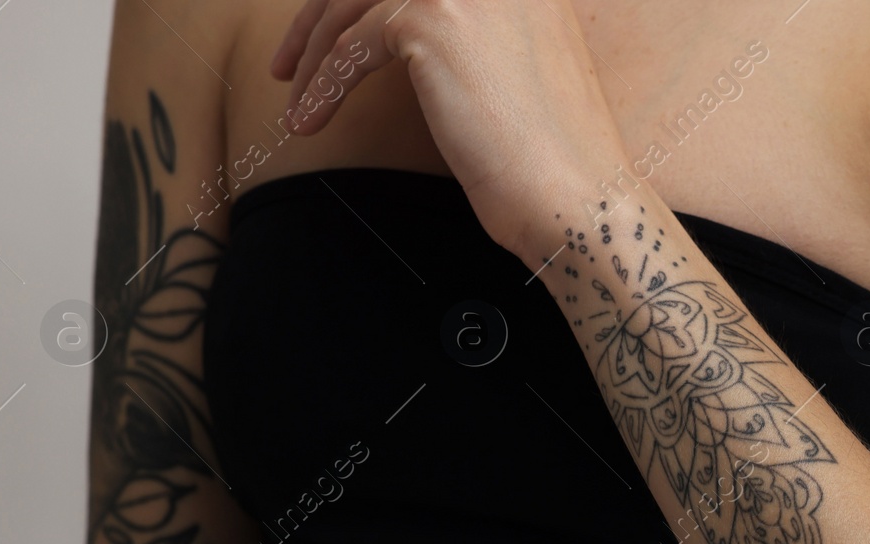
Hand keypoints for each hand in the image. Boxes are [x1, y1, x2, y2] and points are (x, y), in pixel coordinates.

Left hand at [272, 0, 635, 259]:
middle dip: (322, 13)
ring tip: (296, 94)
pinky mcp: (433, 19)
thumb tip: (396, 29)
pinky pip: (350, 45)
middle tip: (293, 60)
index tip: (329, 32)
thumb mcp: (517, 68)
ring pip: (354, 1)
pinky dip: (323, 84)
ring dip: (314, 49)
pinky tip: (309, 120)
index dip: (358, 5)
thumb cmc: (551, 156)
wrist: (576, 198)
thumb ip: (471, 34)